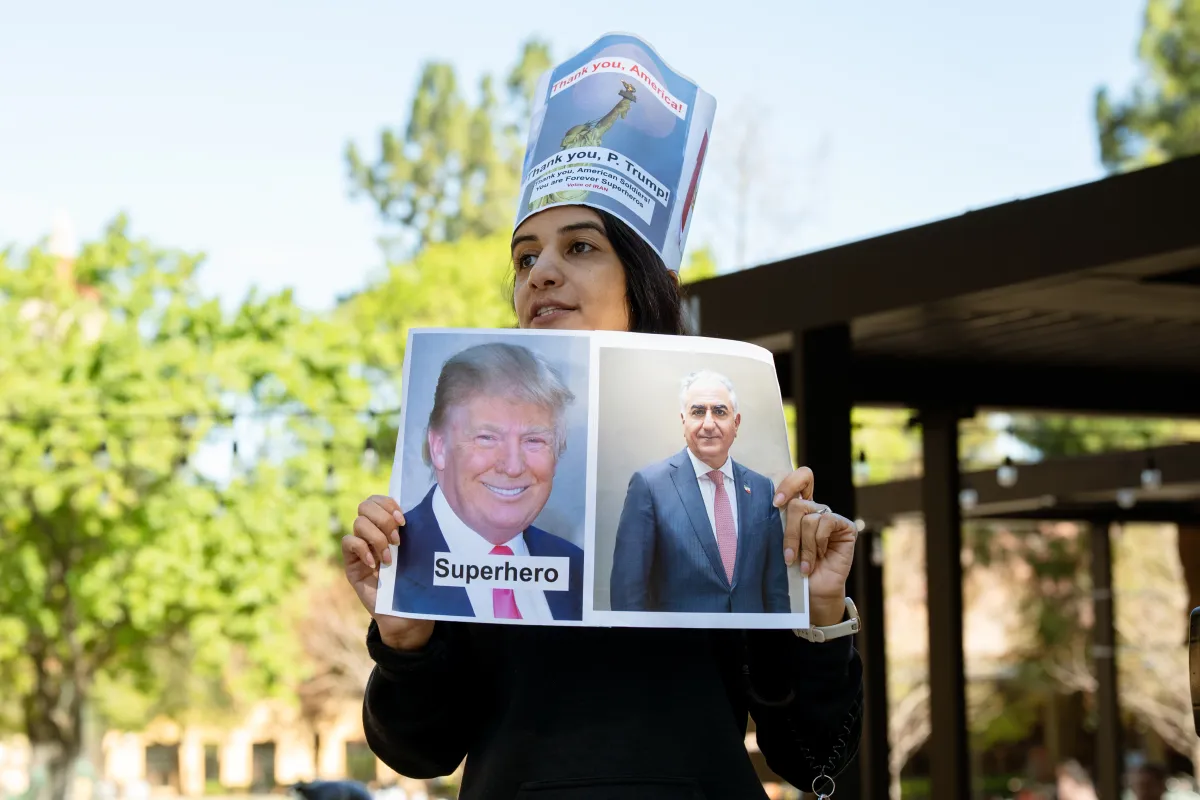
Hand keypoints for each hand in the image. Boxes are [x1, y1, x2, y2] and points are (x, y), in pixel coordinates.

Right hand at [341, 494, 434, 650]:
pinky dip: (363, 549)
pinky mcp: (351, 564)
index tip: (404, 520)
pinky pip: (348, 543)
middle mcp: (371, 534)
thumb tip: (425, 508)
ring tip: (390, 558)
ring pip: (358, 522)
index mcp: (387, 527)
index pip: (378, 500)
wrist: (406, 615)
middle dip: (383, 519)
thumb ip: (415, 533)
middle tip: (398, 540)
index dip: (388, 503)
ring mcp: (360, 548)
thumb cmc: (417, 583)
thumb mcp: (419, 554)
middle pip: (365, 505)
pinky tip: (375, 564)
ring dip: (377, 538)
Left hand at [773, 469, 857, 624]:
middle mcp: (816, 510)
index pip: (800, 479)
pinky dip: (817, 544)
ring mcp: (831, 518)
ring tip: (803, 565)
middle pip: (797, 504)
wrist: (812, 593)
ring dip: (803, 546)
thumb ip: (780, 523)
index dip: (788, 484)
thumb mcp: (781, 543)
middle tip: (788, 556)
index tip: (775, 503)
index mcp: (800, 510)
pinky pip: (826, 522)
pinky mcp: (845, 527)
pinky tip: (816, 559)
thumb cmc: (793, 570)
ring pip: (809, 518)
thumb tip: (770, 505)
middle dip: (789, 533)